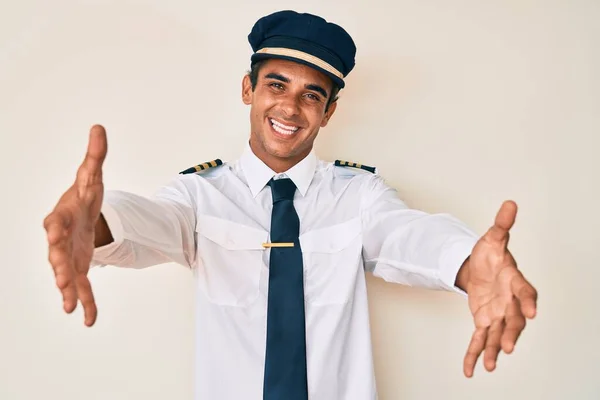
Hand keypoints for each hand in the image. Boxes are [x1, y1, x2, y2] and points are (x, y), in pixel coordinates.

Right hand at [43, 125, 107, 326]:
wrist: (82, 215)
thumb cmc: (83, 196)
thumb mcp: (92, 176)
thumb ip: (95, 156)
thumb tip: (99, 127)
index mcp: (61, 215)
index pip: (53, 221)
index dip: (53, 227)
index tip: (52, 231)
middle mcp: (59, 239)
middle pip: (56, 253)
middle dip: (58, 265)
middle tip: (61, 278)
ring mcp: (67, 256)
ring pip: (65, 274)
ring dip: (68, 289)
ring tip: (69, 305)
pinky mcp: (79, 269)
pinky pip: (82, 288)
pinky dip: (85, 303)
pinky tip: (88, 319)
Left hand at [461, 200, 537, 376]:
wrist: (480, 268)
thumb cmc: (490, 255)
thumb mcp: (493, 238)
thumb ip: (501, 224)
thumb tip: (509, 202)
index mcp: (514, 281)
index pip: (525, 292)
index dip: (528, 302)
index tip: (531, 313)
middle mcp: (510, 301)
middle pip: (514, 319)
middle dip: (511, 332)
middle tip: (508, 345)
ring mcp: (498, 314)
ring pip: (498, 333)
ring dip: (493, 348)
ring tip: (490, 364)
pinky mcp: (484, 322)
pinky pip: (480, 340)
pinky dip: (474, 354)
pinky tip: (470, 370)